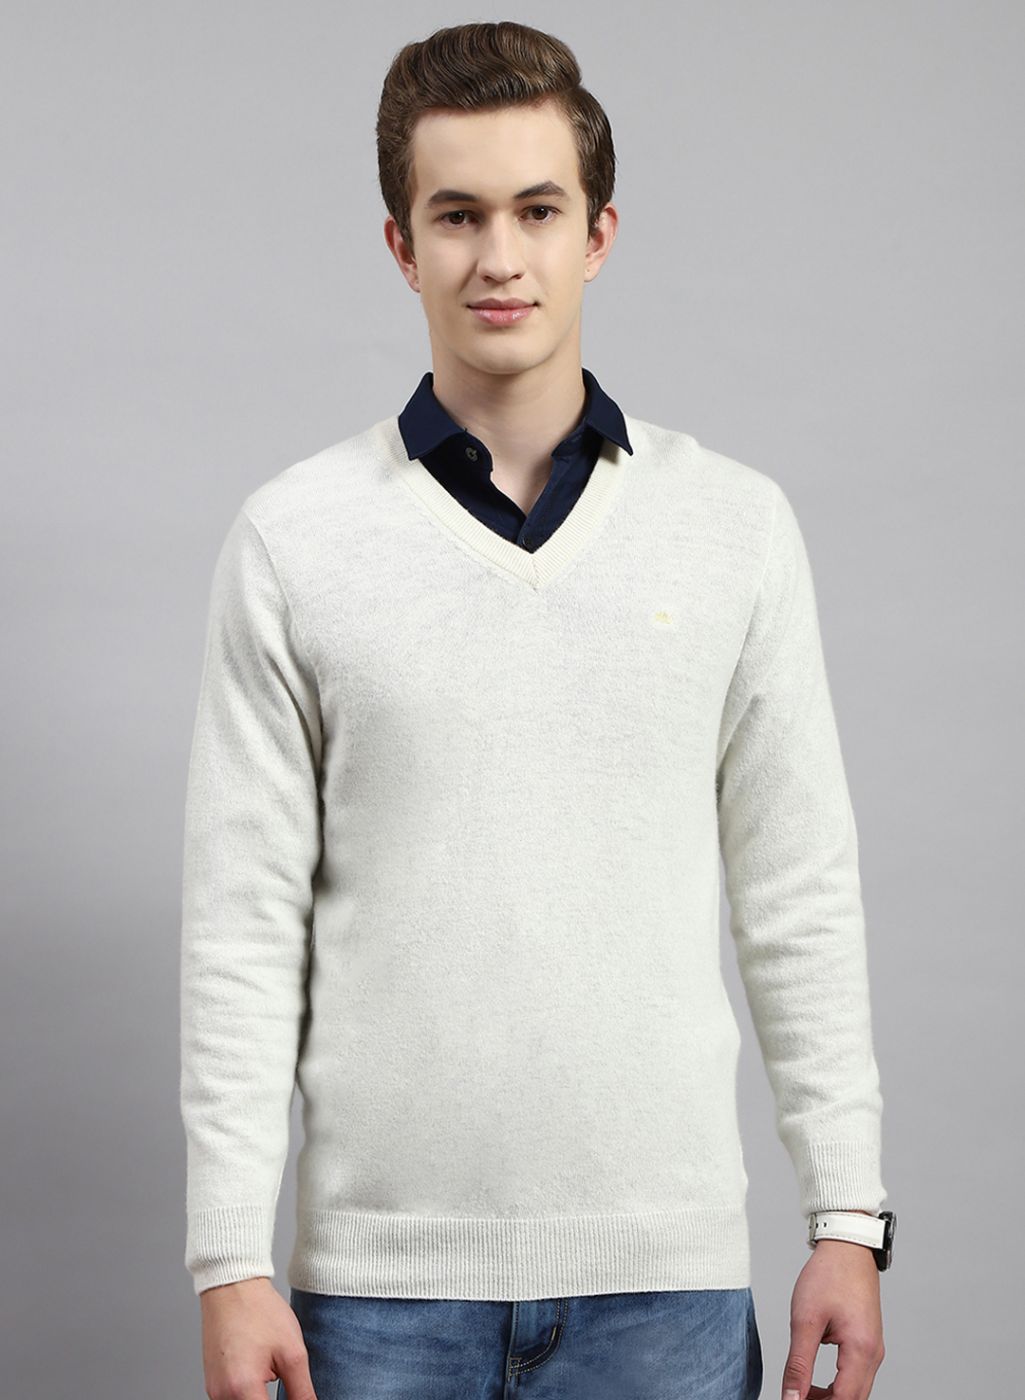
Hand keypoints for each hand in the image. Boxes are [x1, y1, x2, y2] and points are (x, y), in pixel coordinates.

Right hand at [199, 1276, 316, 1399]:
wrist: (232, 1287)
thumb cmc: (259, 1311)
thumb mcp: (292, 1352)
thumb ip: (302, 1392)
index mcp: (243, 1389)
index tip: (297, 1396)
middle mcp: (222, 1396)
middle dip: (272, 1399)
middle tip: (282, 1376)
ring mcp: (214, 1391)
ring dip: (260, 1397)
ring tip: (271, 1369)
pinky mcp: (213, 1384)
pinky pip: (234, 1398)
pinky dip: (250, 1392)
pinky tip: (259, 1369)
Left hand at [781, 1239, 885, 1399]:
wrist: (847, 1246)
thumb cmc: (829, 1275)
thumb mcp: (805, 1320)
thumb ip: (798, 1363)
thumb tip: (792, 1397)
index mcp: (861, 1350)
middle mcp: (873, 1354)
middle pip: (853, 1399)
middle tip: (796, 1398)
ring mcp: (873, 1349)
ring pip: (855, 1390)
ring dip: (830, 1397)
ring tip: (802, 1391)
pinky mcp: (868, 1342)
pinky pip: (856, 1375)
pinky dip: (837, 1384)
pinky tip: (814, 1380)